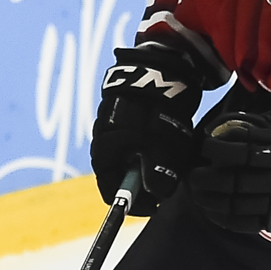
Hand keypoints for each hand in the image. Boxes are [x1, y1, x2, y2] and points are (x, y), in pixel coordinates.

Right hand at [90, 43, 203, 214]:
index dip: (133, 202)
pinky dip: (146, 141)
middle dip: (141, 180)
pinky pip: (132, 133)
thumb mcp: (163, 150)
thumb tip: (157, 196)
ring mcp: (110, 119)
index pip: (111, 189)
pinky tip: (164, 133)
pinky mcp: (122, 106)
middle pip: (119, 171)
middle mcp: (101, 136)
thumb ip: (158, 177)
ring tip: (169, 154)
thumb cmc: (160, 111)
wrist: (162, 64)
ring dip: (145, 159)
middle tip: (165, 181)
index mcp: (105, 150)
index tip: (154, 205)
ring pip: (127, 151)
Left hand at [189, 113, 270, 235]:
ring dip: (210, 199)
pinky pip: (246, 222)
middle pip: (232, 177)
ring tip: (197, 192)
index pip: (241, 147)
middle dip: (207, 176)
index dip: (218, 147)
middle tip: (194, 174)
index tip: (206, 146)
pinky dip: (224, 218)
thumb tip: (236, 124)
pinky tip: (213, 211)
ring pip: (235, 202)